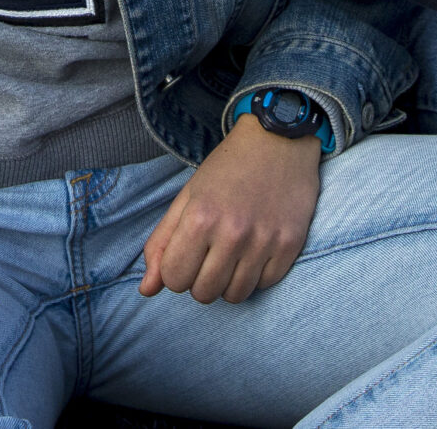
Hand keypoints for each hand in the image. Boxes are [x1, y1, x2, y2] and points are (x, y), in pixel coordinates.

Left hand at [138, 116, 320, 303]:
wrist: (278, 140)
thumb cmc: (228, 168)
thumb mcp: (187, 197)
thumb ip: (161, 244)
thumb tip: (146, 290)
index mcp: (200, 218)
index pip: (173, 279)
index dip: (175, 270)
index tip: (186, 254)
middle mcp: (232, 233)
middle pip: (203, 293)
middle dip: (200, 280)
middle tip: (209, 254)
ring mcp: (264, 241)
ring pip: (235, 296)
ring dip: (228, 282)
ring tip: (231, 255)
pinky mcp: (290, 245)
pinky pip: (265, 285)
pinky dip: (256, 275)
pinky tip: (255, 251)